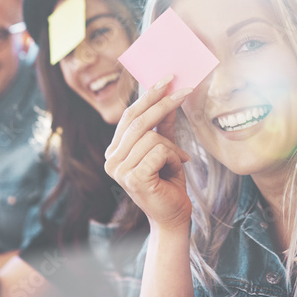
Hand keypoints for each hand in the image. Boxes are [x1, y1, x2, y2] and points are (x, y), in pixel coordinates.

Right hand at [104, 76, 193, 232]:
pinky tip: (174, 170)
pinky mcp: (134, 178)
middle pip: (138, 120)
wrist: (174, 217)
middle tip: (185, 90)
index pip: (129, 116)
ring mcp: (119, 171)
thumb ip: (162, 124)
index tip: (167, 79)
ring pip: (152, 136)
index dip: (148, 96)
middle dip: (164, 102)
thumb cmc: (169, 182)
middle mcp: (111, 160)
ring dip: (172, 146)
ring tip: (177, 161)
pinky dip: (173, 157)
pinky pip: (159, 150)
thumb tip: (167, 94)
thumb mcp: (165, 148)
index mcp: (114, 151)